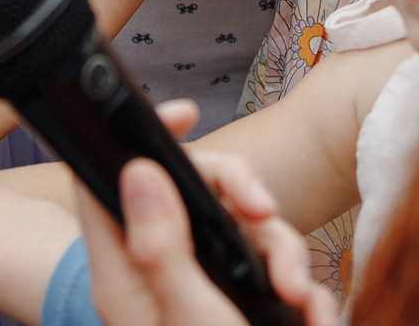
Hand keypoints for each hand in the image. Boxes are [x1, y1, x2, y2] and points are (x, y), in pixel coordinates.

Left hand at [75, 114, 336, 325]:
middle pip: (189, 193)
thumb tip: (140, 171)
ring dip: (280, 251)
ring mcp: (198, 291)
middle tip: (263, 207)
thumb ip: (165, 247)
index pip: (108, 185)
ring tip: (299, 294)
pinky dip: (295, 286)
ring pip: (238, 228)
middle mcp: (156, 277)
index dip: (140, 138)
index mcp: (125, 277)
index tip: (183, 114)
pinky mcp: (234, 305)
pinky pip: (266, 267)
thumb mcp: (193, 317)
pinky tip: (310, 314)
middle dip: (239, 195)